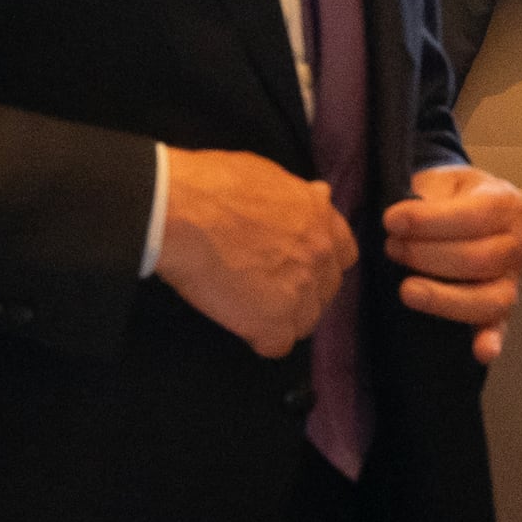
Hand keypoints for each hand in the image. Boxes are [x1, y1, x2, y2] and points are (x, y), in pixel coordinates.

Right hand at [157, 146, 354, 354]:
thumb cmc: (210, 186)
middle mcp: (319, 255)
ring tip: (246, 304)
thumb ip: (299, 196)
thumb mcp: (268, 176)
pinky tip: (239, 322)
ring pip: (304, 322)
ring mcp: (299, 291)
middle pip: (325, 291)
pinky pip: (277, 345)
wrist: (179, 211)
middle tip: (264, 286)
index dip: (318, 262)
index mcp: (319, 218)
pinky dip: (258, 338)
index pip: (342, 255)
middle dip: (300, 291)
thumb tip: (319, 194)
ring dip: (280, 317)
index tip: (297, 264)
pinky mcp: (272, 322)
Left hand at [382, 165, 521, 362]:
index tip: (391, 220)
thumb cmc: (448, 195)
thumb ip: (425, 196)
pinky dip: (492, 340)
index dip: (429, 221)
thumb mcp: (440, 180)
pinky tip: (480, 351)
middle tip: (392, 248)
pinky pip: (500, 327)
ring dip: (443, 297)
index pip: (473, 216)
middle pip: (478, 260)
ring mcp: (511, 279)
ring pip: (488, 298)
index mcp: (505, 203)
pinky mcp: (501, 308)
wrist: (466, 205)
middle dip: (427, 256)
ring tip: (406, 290)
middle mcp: (517, 243)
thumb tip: (397, 221)